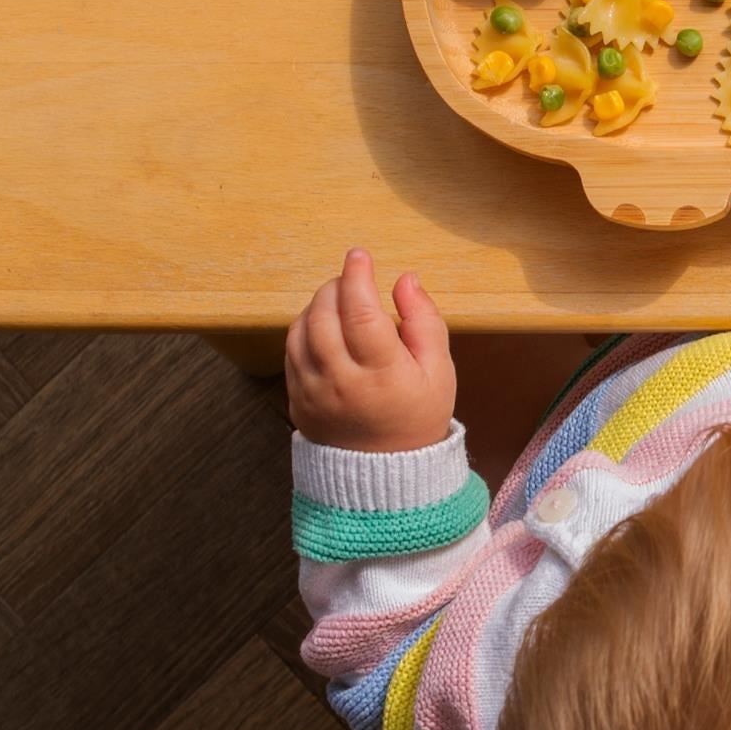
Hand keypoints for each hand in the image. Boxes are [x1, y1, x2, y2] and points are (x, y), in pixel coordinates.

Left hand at [285, 250, 456, 451]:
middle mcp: (340, 381)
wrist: (384, 473)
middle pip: (325, 315)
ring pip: (301, 329)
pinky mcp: (296, 398)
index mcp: (382, 374)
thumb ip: (424, 321)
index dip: (357, 277)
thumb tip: (405, 279)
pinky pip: (291, 350)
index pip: (361, 312)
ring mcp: (312, 391)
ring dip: (318, 305)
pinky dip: (304, 327)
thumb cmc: (418, 414)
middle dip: (337, 287)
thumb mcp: (439, 370)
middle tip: (354, 280)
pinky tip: (324, 326)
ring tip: (340, 301)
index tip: (360, 256)